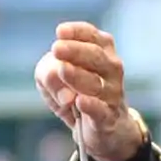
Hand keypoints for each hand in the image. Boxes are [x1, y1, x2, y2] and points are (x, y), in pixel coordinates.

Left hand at [36, 23, 144, 160]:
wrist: (99, 128)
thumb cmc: (73, 93)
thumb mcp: (51, 77)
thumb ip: (48, 74)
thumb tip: (63, 92)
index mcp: (101, 51)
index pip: (92, 36)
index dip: (77, 32)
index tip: (60, 32)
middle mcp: (111, 69)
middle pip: (96, 56)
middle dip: (76, 51)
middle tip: (57, 48)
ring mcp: (112, 94)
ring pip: (96, 84)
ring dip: (78, 76)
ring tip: (63, 70)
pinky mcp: (108, 119)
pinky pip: (101, 111)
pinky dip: (91, 106)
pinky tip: (80, 102)